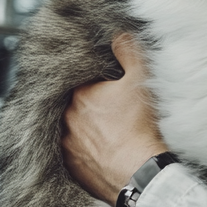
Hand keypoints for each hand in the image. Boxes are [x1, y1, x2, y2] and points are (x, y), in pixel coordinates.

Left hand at [61, 32, 168, 202]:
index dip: (96, 83)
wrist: (138, 171)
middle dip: (89, 106)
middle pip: (75, 105)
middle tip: (107, 110)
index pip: (81, 81)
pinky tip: (100, 150)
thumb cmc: (138, 127)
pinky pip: (73, 153)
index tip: (108, 89)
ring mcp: (66, 144)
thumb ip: (129, 53)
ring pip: (71, 129)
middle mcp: (66, 118)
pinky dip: (84, 151)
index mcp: (80, 95)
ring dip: (84, 128)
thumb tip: (119, 36)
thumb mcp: (140, 80)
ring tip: (105, 131)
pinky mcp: (71, 166)